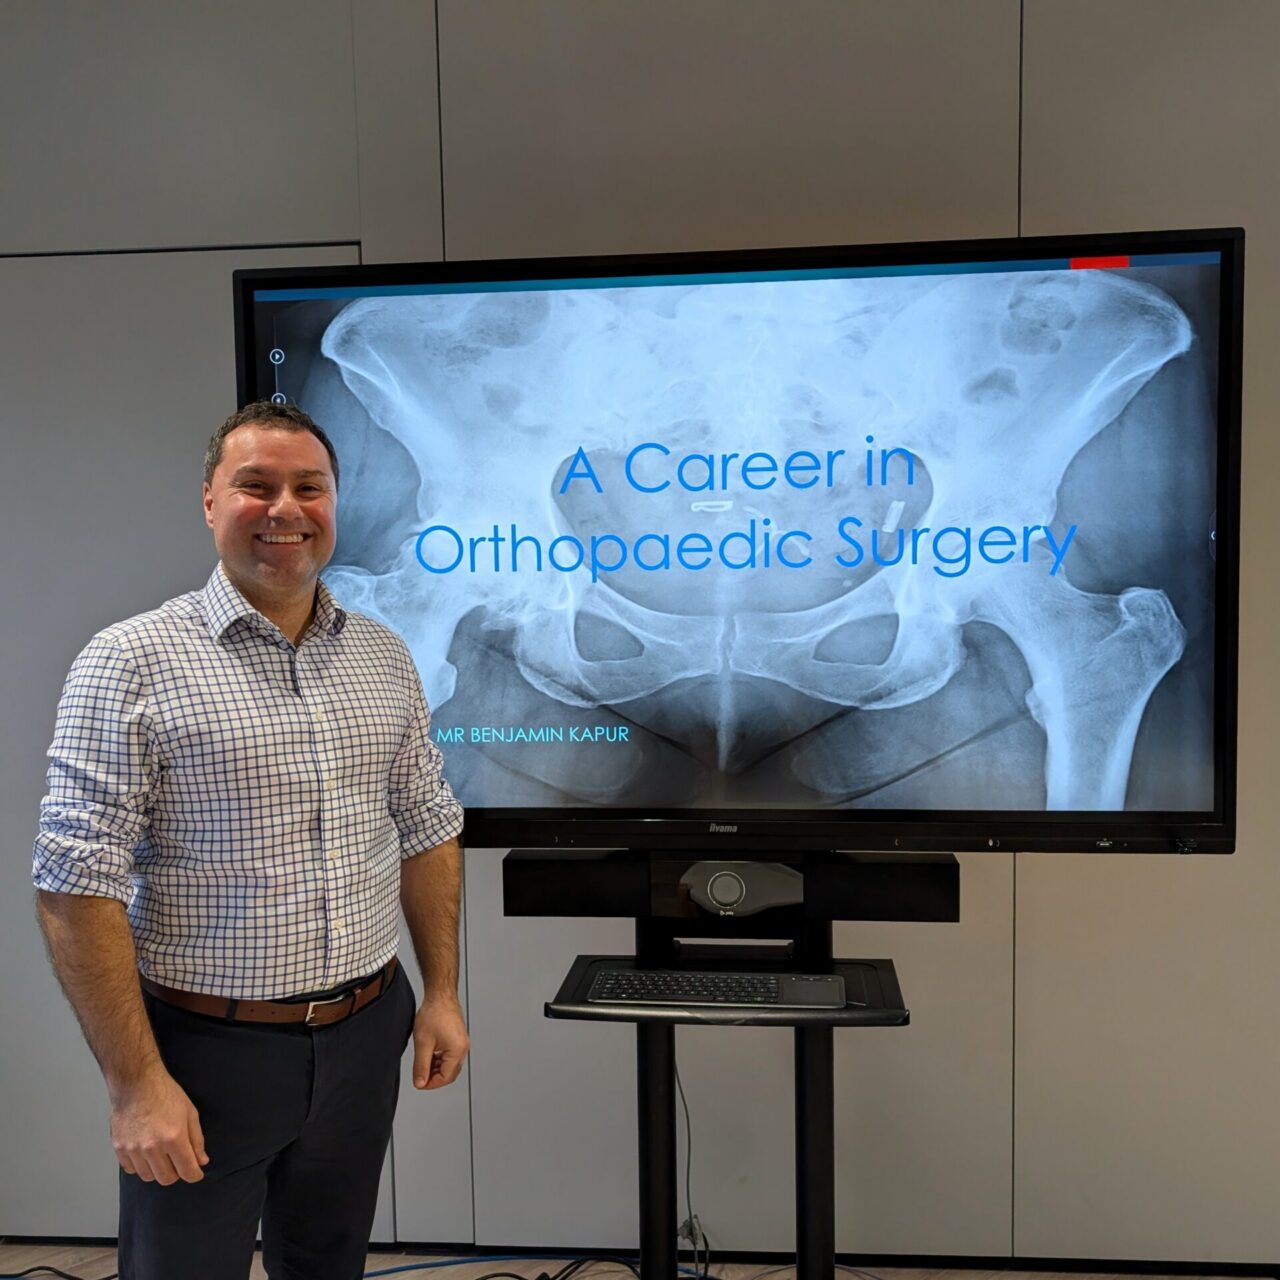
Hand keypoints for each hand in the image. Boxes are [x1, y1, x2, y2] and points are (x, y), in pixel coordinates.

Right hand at [110, 1068, 208, 1184]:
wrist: (136, 1083)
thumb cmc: (165, 1094)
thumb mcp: (190, 1112)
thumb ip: (197, 1140)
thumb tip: (201, 1161)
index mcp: (174, 1138)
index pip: (187, 1171)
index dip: (194, 1175)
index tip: (196, 1173)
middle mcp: (153, 1147)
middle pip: (166, 1179)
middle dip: (177, 1173)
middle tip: (179, 1162)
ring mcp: (134, 1149)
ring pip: (148, 1176)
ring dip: (158, 1170)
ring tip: (162, 1155)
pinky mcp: (119, 1148)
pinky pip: (131, 1169)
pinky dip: (140, 1166)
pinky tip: (146, 1153)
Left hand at [411, 994, 469, 1089]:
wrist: (440, 995)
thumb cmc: (434, 1013)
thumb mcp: (423, 1043)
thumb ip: (421, 1066)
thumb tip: (420, 1082)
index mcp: (457, 1050)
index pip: (445, 1077)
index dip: (430, 1083)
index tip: (419, 1083)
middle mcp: (463, 1048)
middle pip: (450, 1073)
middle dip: (434, 1078)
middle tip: (420, 1076)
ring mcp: (462, 1043)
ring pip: (450, 1065)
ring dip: (436, 1068)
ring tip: (423, 1063)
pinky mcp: (458, 1039)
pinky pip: (450, 1056)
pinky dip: (439, 1060)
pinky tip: (429, 1055)